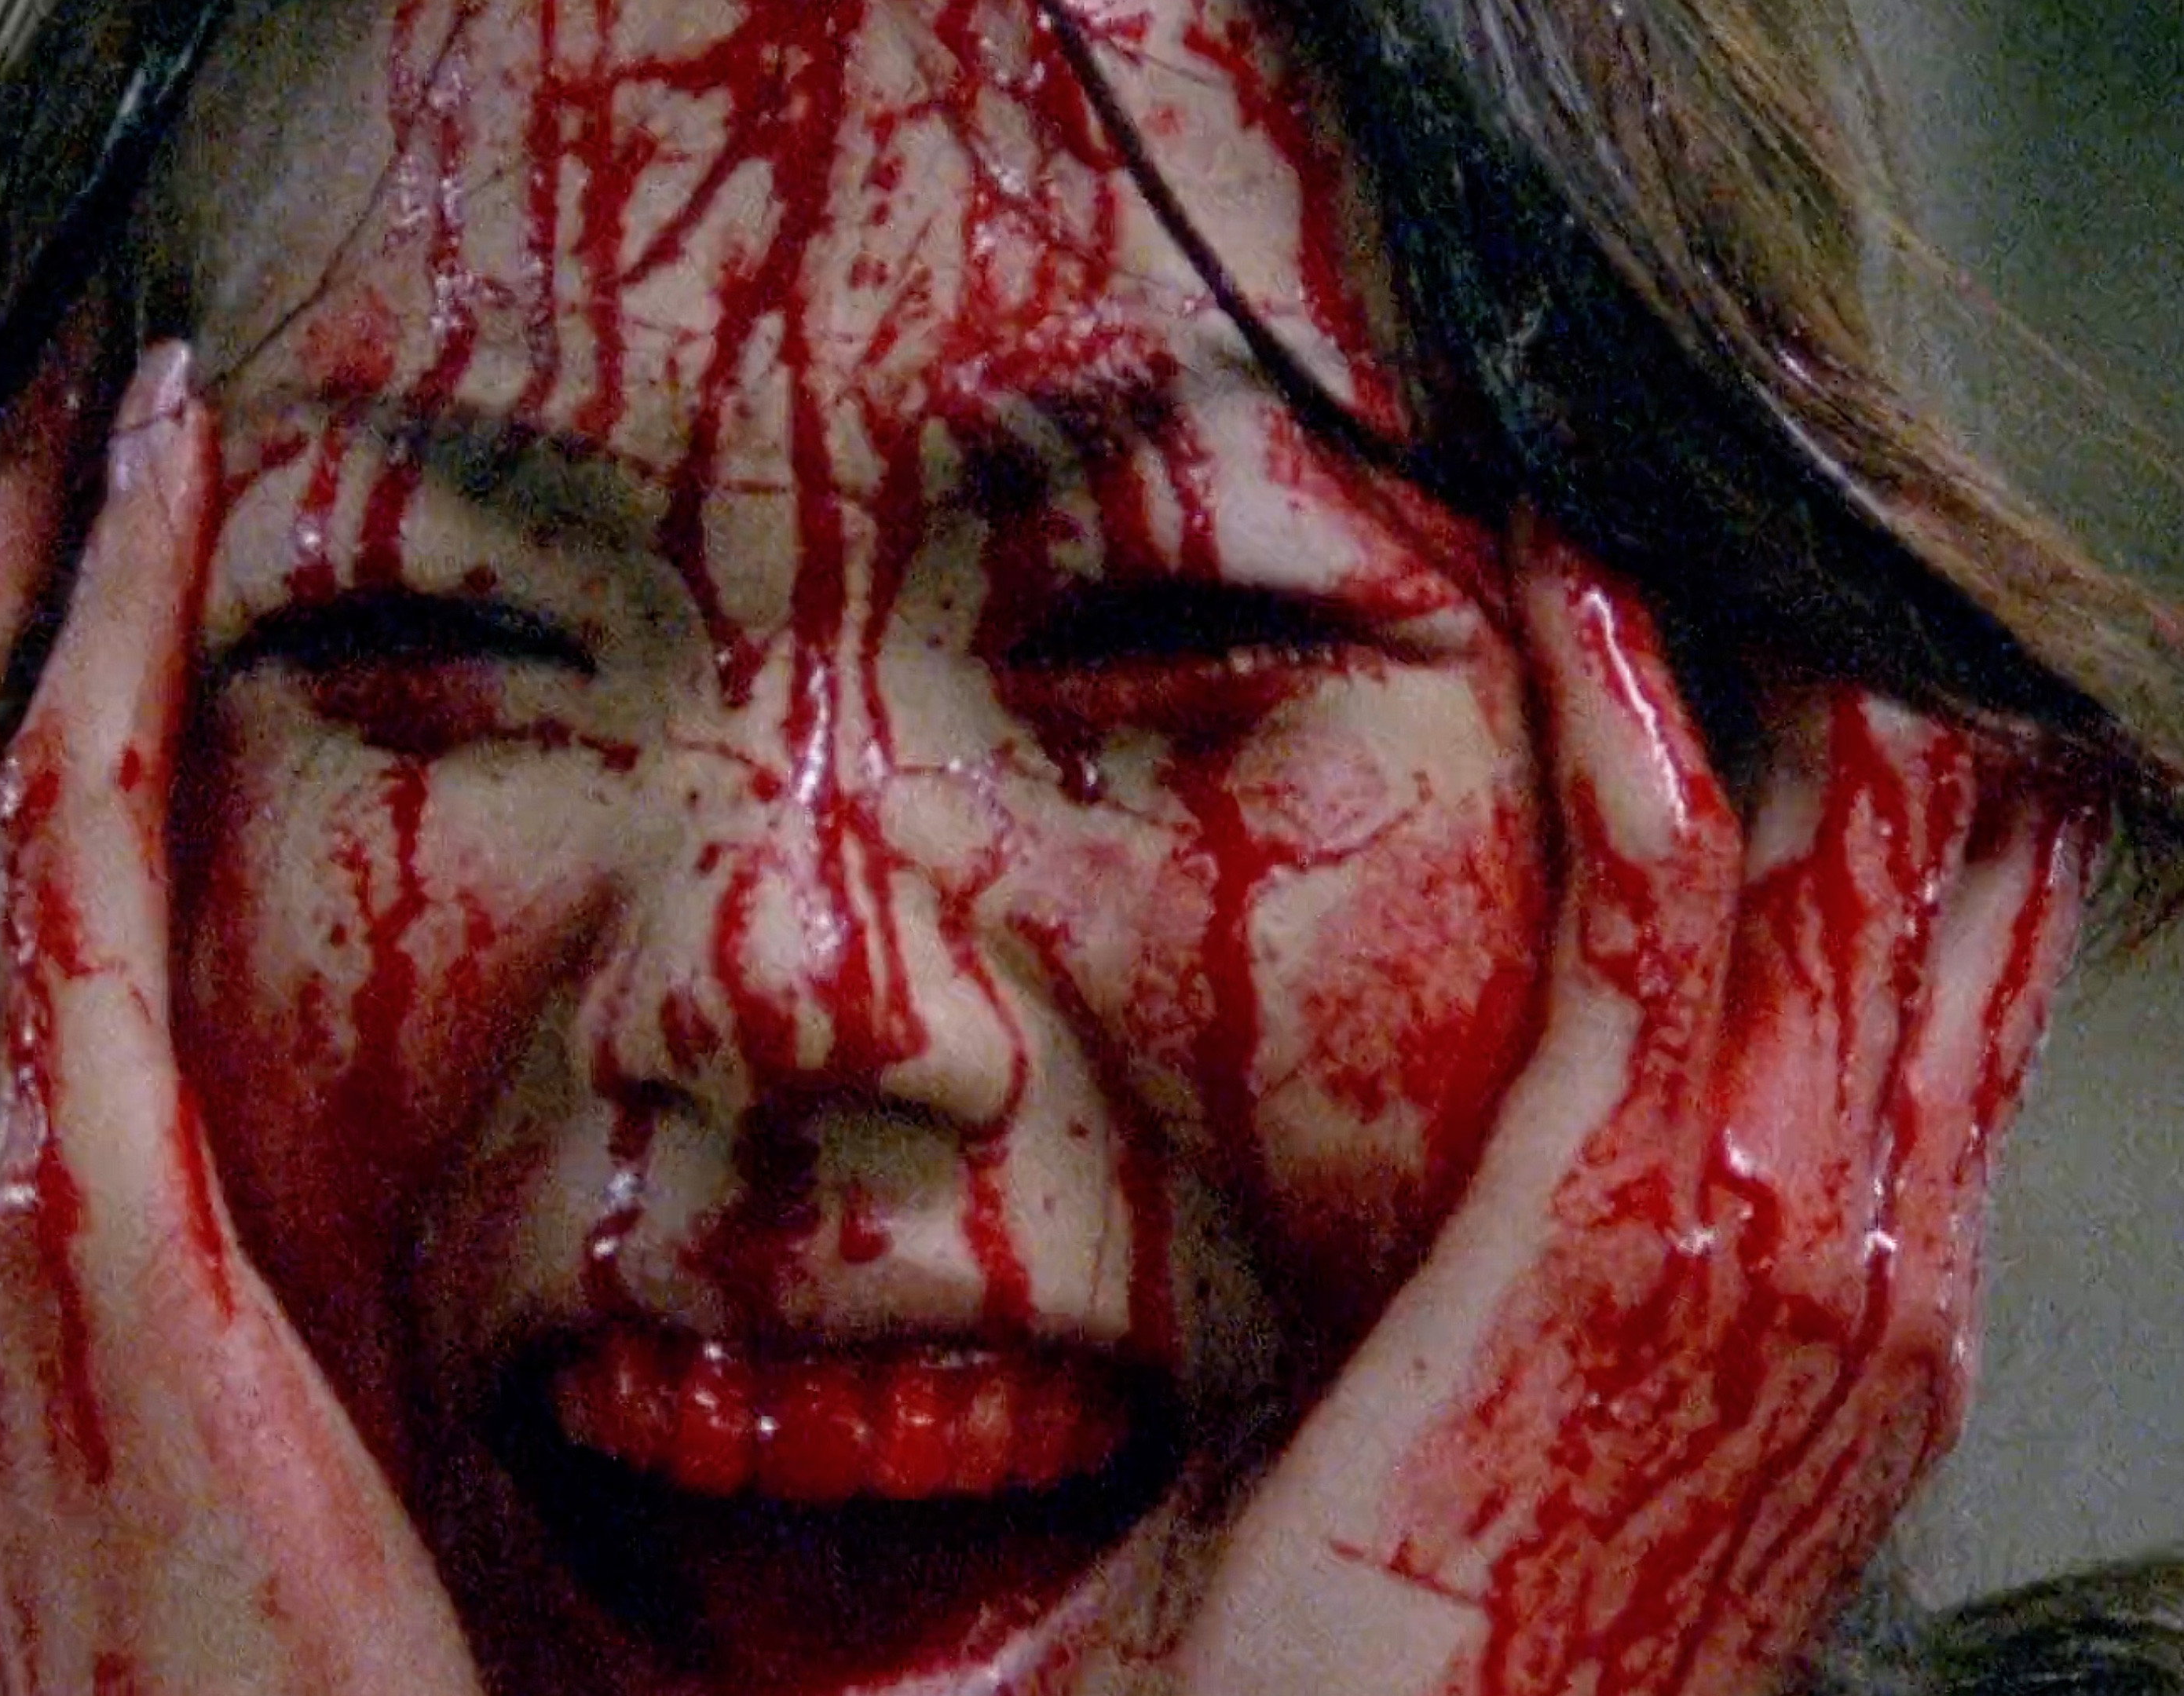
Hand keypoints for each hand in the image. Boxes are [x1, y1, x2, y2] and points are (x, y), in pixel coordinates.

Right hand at [0, 343, 484, 1695]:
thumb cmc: (166, 1643)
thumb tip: (25, 1123)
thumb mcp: (57, 1423)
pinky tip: (159, 504)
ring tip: (98, 384)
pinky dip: (106, 651)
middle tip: (40, 379)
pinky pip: (74, 866)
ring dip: (12, 548)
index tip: (10, 517)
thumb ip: (14, 1256)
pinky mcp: (86, 1226)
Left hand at [1170, 521, 2095, 1695]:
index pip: (1957, 974)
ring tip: (1703, 455)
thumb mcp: (1598, 1454)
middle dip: (1892, 657)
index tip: (1847, 610)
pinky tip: (1582, 589)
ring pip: (1842, 858)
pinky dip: (1628, 731)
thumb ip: (1623, 1296)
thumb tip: (1555, 1162)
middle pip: (1950, 878)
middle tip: (1814, 468)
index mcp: (1867, 1309)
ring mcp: (1775, 1237)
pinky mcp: (1613, 1229)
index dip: (1930, 774)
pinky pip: (1651, 919)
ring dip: (1774, 635)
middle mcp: (1871, 1255)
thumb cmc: (1447, 1661)